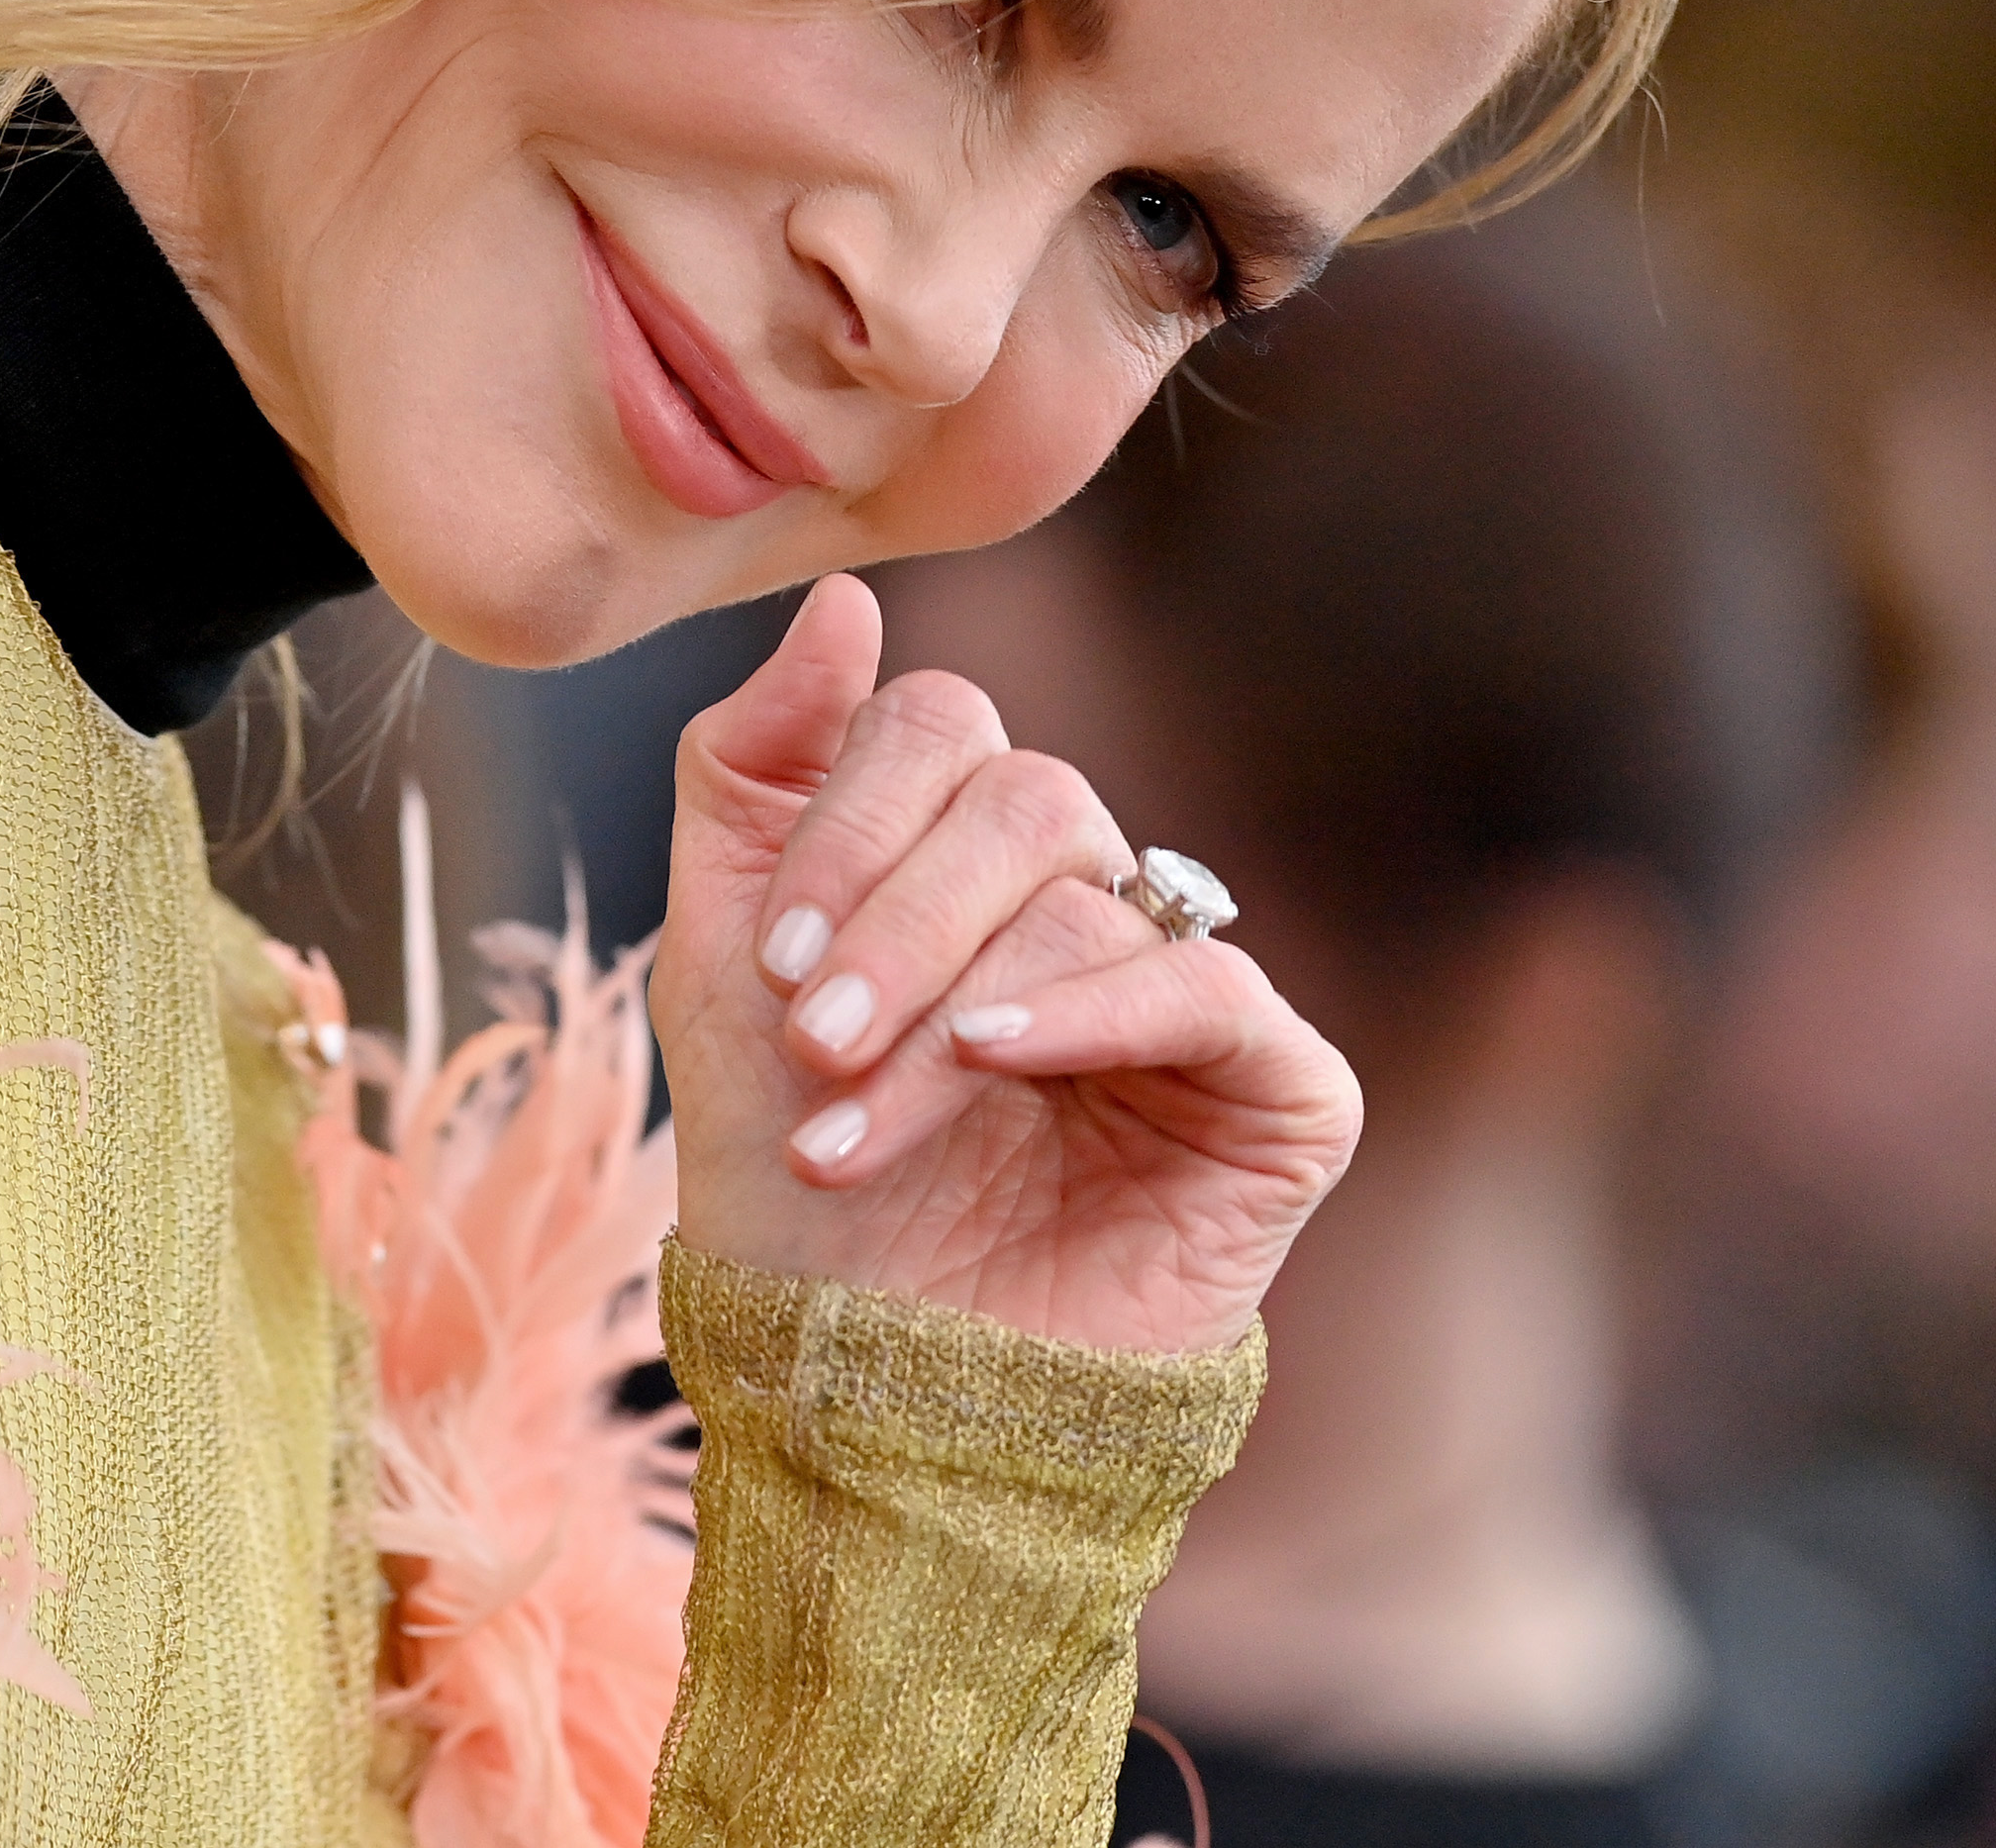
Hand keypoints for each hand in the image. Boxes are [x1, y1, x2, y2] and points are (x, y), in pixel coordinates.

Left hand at [651, 577, 1359, 1354]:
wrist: (866, 1393)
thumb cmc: (791, 1191)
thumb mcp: (720, 965)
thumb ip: (754, 769)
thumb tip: (841, 601)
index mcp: (960, 855)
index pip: (937, 727)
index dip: (848, 823)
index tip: (769, 961)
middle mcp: (1087, 898)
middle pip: (1024, 795)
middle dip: (893, 918)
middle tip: (811, 1034)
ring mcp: (1186, 987)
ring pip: (1087, 896)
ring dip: (944, 1011)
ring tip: (851, 1130)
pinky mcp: (1275, 1090)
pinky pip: (1209, 985)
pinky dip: (1090, 1011)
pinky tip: (999, 1063)